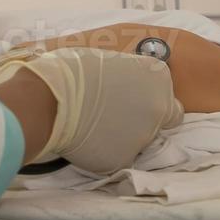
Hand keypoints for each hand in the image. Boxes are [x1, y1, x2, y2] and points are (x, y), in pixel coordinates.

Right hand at [0, 47, 182, 173]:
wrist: (52, 98)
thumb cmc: (74, 69)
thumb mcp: (111, 60)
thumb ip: (129, 76)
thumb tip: (125, 84)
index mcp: (159, 78)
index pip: (167, 93)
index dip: (146, 95)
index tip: (128, 95)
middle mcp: (160, 108)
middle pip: (162, 119)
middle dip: (145, 118)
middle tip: (116, 115)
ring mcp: (144, 137)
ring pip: (138, 140)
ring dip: (122, 135)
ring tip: (93, 125)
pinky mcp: (123, 160)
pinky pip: (117, 156)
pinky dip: (104, 151)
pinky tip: (86, 139)